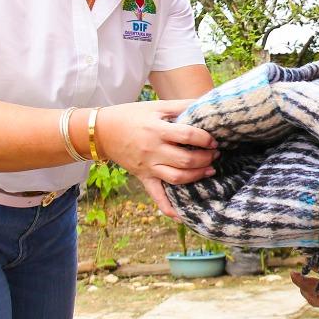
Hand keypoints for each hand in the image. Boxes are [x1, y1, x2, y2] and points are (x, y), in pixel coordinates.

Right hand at [97, 100, 217, 216]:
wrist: (103, 131)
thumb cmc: (132, 115)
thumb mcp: (156, 106)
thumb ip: (180, 105)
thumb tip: (205, 102)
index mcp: (157, 130)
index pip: (188, 136)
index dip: (205, 139)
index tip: (214, 140)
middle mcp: (153, 150)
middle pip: (185, 160)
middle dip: (205, 158)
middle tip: (215, 154)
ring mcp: (148, 167)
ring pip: (176, 178)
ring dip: (197, 176)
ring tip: (209, 170)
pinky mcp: (143, 177)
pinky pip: (156, 195)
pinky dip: (168, 208)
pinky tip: (181, 216)